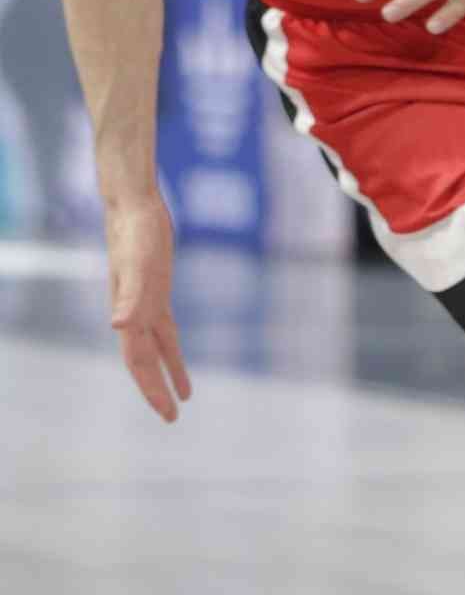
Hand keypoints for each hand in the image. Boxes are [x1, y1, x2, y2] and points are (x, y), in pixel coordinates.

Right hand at [105, 194, 190, 421]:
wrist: (133, 208)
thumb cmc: (137, 234)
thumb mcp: (139, 265)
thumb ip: (130, 296)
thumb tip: (118, 325)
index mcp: (133, 315)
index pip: (140, 363)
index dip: (152, 389)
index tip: (168, 412)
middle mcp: (138, 313)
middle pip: (146, 361)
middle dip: (158, 389)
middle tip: (173, 417)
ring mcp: (147, 301)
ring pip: (157, 346)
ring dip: (168, 369)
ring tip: (184, 394)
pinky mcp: (156, 288)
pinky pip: (164, 325)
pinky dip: (170, 343)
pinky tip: (175, 351)